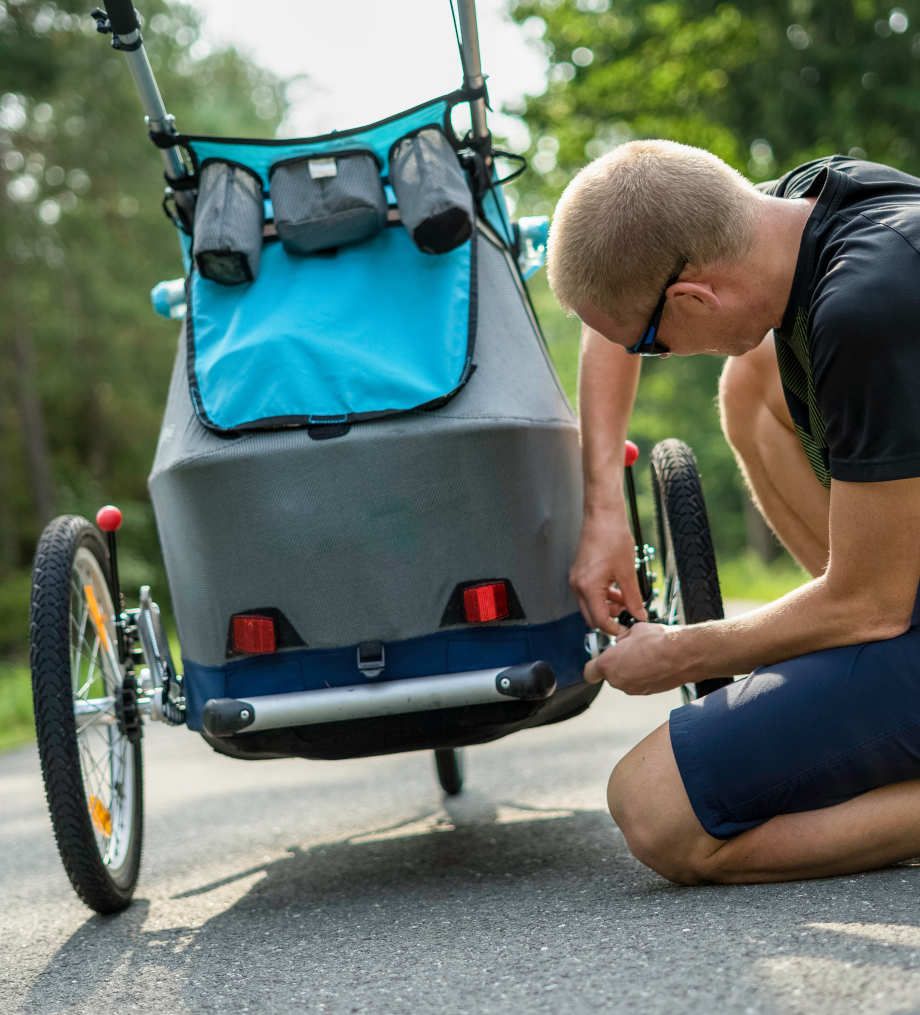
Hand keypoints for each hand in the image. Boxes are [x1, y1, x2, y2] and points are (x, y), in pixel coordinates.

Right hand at [570, 508, 646, 634]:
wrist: (603, 516)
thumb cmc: (612, 538)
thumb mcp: (628, 572)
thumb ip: (633, 598)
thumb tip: (639, 615)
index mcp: (588, 587)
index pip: (599, 620)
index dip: (615, 629)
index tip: (627, 631)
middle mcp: (578, 586)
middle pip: (591, 616)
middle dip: (609, 620)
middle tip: (627, 618)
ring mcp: (576, 579)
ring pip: (590, 605)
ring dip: (607, 608)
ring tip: (625, 601)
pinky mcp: (579, 574)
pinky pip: (589, 593)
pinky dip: (602, 596)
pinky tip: (617, 591)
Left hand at [583, 623, 683, 694]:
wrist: (684, 655)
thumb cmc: (659, 641)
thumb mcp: (633, 630)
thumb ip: (622, 639)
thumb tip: (622, 641)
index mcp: (608, 664)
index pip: (589, 672)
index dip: (595, 665)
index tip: (600, 659)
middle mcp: (618, 680)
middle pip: (609, 674)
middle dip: (616, 663)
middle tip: (628, 651)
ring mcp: (633, 688)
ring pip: (624, 679)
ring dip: (630, 670)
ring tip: (645, 655)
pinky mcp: (647, 692)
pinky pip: (638, 683)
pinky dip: (643, 675)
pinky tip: (654, 663)